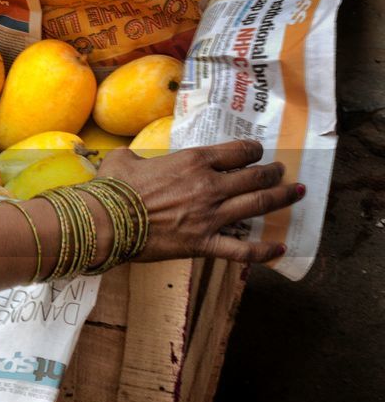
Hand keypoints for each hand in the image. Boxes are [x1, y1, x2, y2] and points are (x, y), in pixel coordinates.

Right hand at [97, 140, 302, 262]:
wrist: (106, 222)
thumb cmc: (112, 189)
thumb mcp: (122, 160)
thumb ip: (134, 156)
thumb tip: (128, 158)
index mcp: (193, 161)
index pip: (237, 151)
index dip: (252, 150)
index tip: (256, 152)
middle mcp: (209, 186)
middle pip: (255, 176)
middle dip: (273, 172)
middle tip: (281, 171)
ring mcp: (210, 216)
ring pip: (258, 204)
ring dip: (281, 197)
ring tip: (294, 193)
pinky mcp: (204, 244)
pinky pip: (242, 250)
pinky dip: (264, 251)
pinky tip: (280, 248)